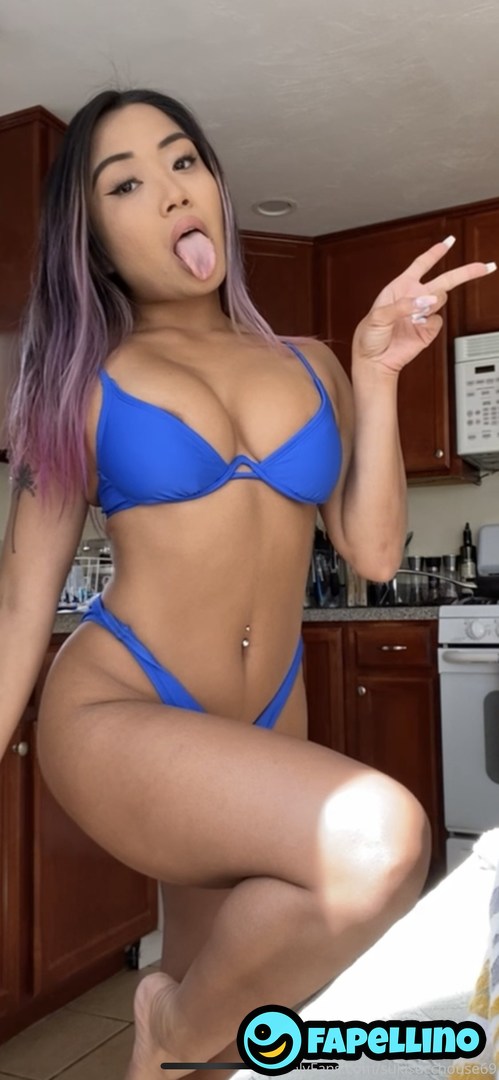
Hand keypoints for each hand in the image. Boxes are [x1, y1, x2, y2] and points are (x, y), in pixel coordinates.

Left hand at [352, 236, 496, 377]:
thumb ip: (403, 305)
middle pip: (445, 280)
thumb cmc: (369, 336)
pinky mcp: (428, 331)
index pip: (421, 265)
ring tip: (412, 316)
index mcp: (400, 287)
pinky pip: (437, 321)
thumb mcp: (378, 315)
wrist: (373, 361)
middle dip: (465, 272)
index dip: (435, 253)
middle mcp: (414, 298)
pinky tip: (415, 327)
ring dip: (430, 303)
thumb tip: (426, 301)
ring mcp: (423, 315)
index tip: (449, 242)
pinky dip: (427, 323)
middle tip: (485, 267)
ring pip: (441, 299)